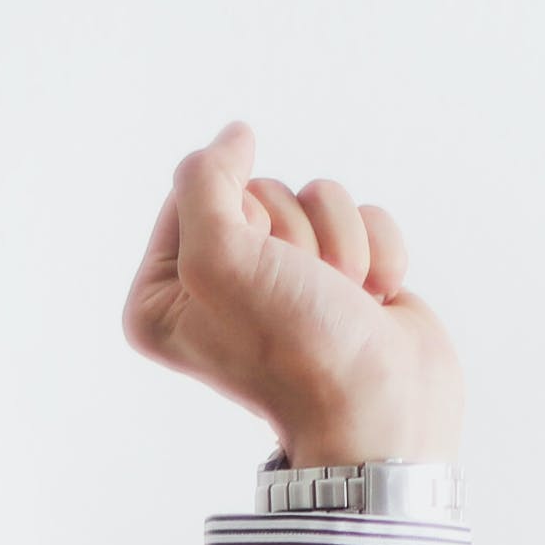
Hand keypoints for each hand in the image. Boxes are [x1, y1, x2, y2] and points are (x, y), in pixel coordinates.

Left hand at [122, 126, 463, 467]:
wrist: (383, 410)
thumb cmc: (295, 347)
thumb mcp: (219, 256)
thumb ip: (206, 181)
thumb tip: (234, 134)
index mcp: (161, 297)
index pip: (192, 193)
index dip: (237, 215)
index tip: (254, 270)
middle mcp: (218, 289)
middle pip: (259, 193)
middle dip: (294, 235)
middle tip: (302, 291)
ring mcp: (286, 284)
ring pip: (316, 199)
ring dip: (340, 243)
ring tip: (342, 299)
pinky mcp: (344, 279)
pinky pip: (362, 217)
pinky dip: (378, 252)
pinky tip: (376, 300)